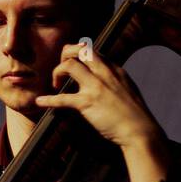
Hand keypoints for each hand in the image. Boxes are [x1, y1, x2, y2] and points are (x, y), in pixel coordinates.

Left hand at [35, 43, 172, 181]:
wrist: (140, 130)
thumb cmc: (134, 115)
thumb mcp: (127, 89)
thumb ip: (114, 81)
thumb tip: (103, 81)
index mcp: (115, 69)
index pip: (92, 51)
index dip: (78, 53)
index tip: (71, 62)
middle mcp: (105, 73)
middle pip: (80, 50)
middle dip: (65, 54)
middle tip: (60, 69)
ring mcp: (96, 87)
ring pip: (69, 65)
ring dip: (57, 72)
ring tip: (55, 84)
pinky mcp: (88, 103)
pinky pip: (62, 98)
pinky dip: (48, 100)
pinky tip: (40, 102)